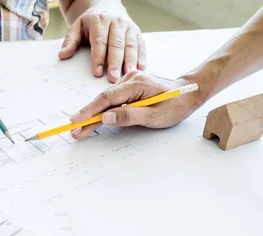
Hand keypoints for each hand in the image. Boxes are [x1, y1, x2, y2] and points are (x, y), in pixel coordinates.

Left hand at [59, 3, 144, 82]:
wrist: (106, 7)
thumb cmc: (90, 23)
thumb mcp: (76, 27)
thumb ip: (70, 41)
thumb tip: (62, 55)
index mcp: (100, 22)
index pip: (99, 42)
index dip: (98, 58)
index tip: (97, 73)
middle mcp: (116, 23)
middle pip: (116, 44)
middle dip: (115, 62)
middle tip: (113, 78)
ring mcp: (129, 27)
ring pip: (130, 45)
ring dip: (130, 61)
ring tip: (128, 75)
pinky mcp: (137, 32)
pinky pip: (141, 44)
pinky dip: (142, 56)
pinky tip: (141, 68)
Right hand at [69, 71, 201, 138]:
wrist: (188, 93)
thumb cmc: (175, 105)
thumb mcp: (154, 116)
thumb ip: (129, 116)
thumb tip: (106, 118)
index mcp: (136, 84)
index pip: (107, 99)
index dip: (90, 111)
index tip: (76, 121)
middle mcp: (129, 79)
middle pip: (103, 100)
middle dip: (87, 116)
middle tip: (74, 130)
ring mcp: (128, 82)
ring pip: (105, 101)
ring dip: (93, 115)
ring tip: (81, 129)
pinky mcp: (128, 87)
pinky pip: (111, 100)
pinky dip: (102, 111)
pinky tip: (93, 120)